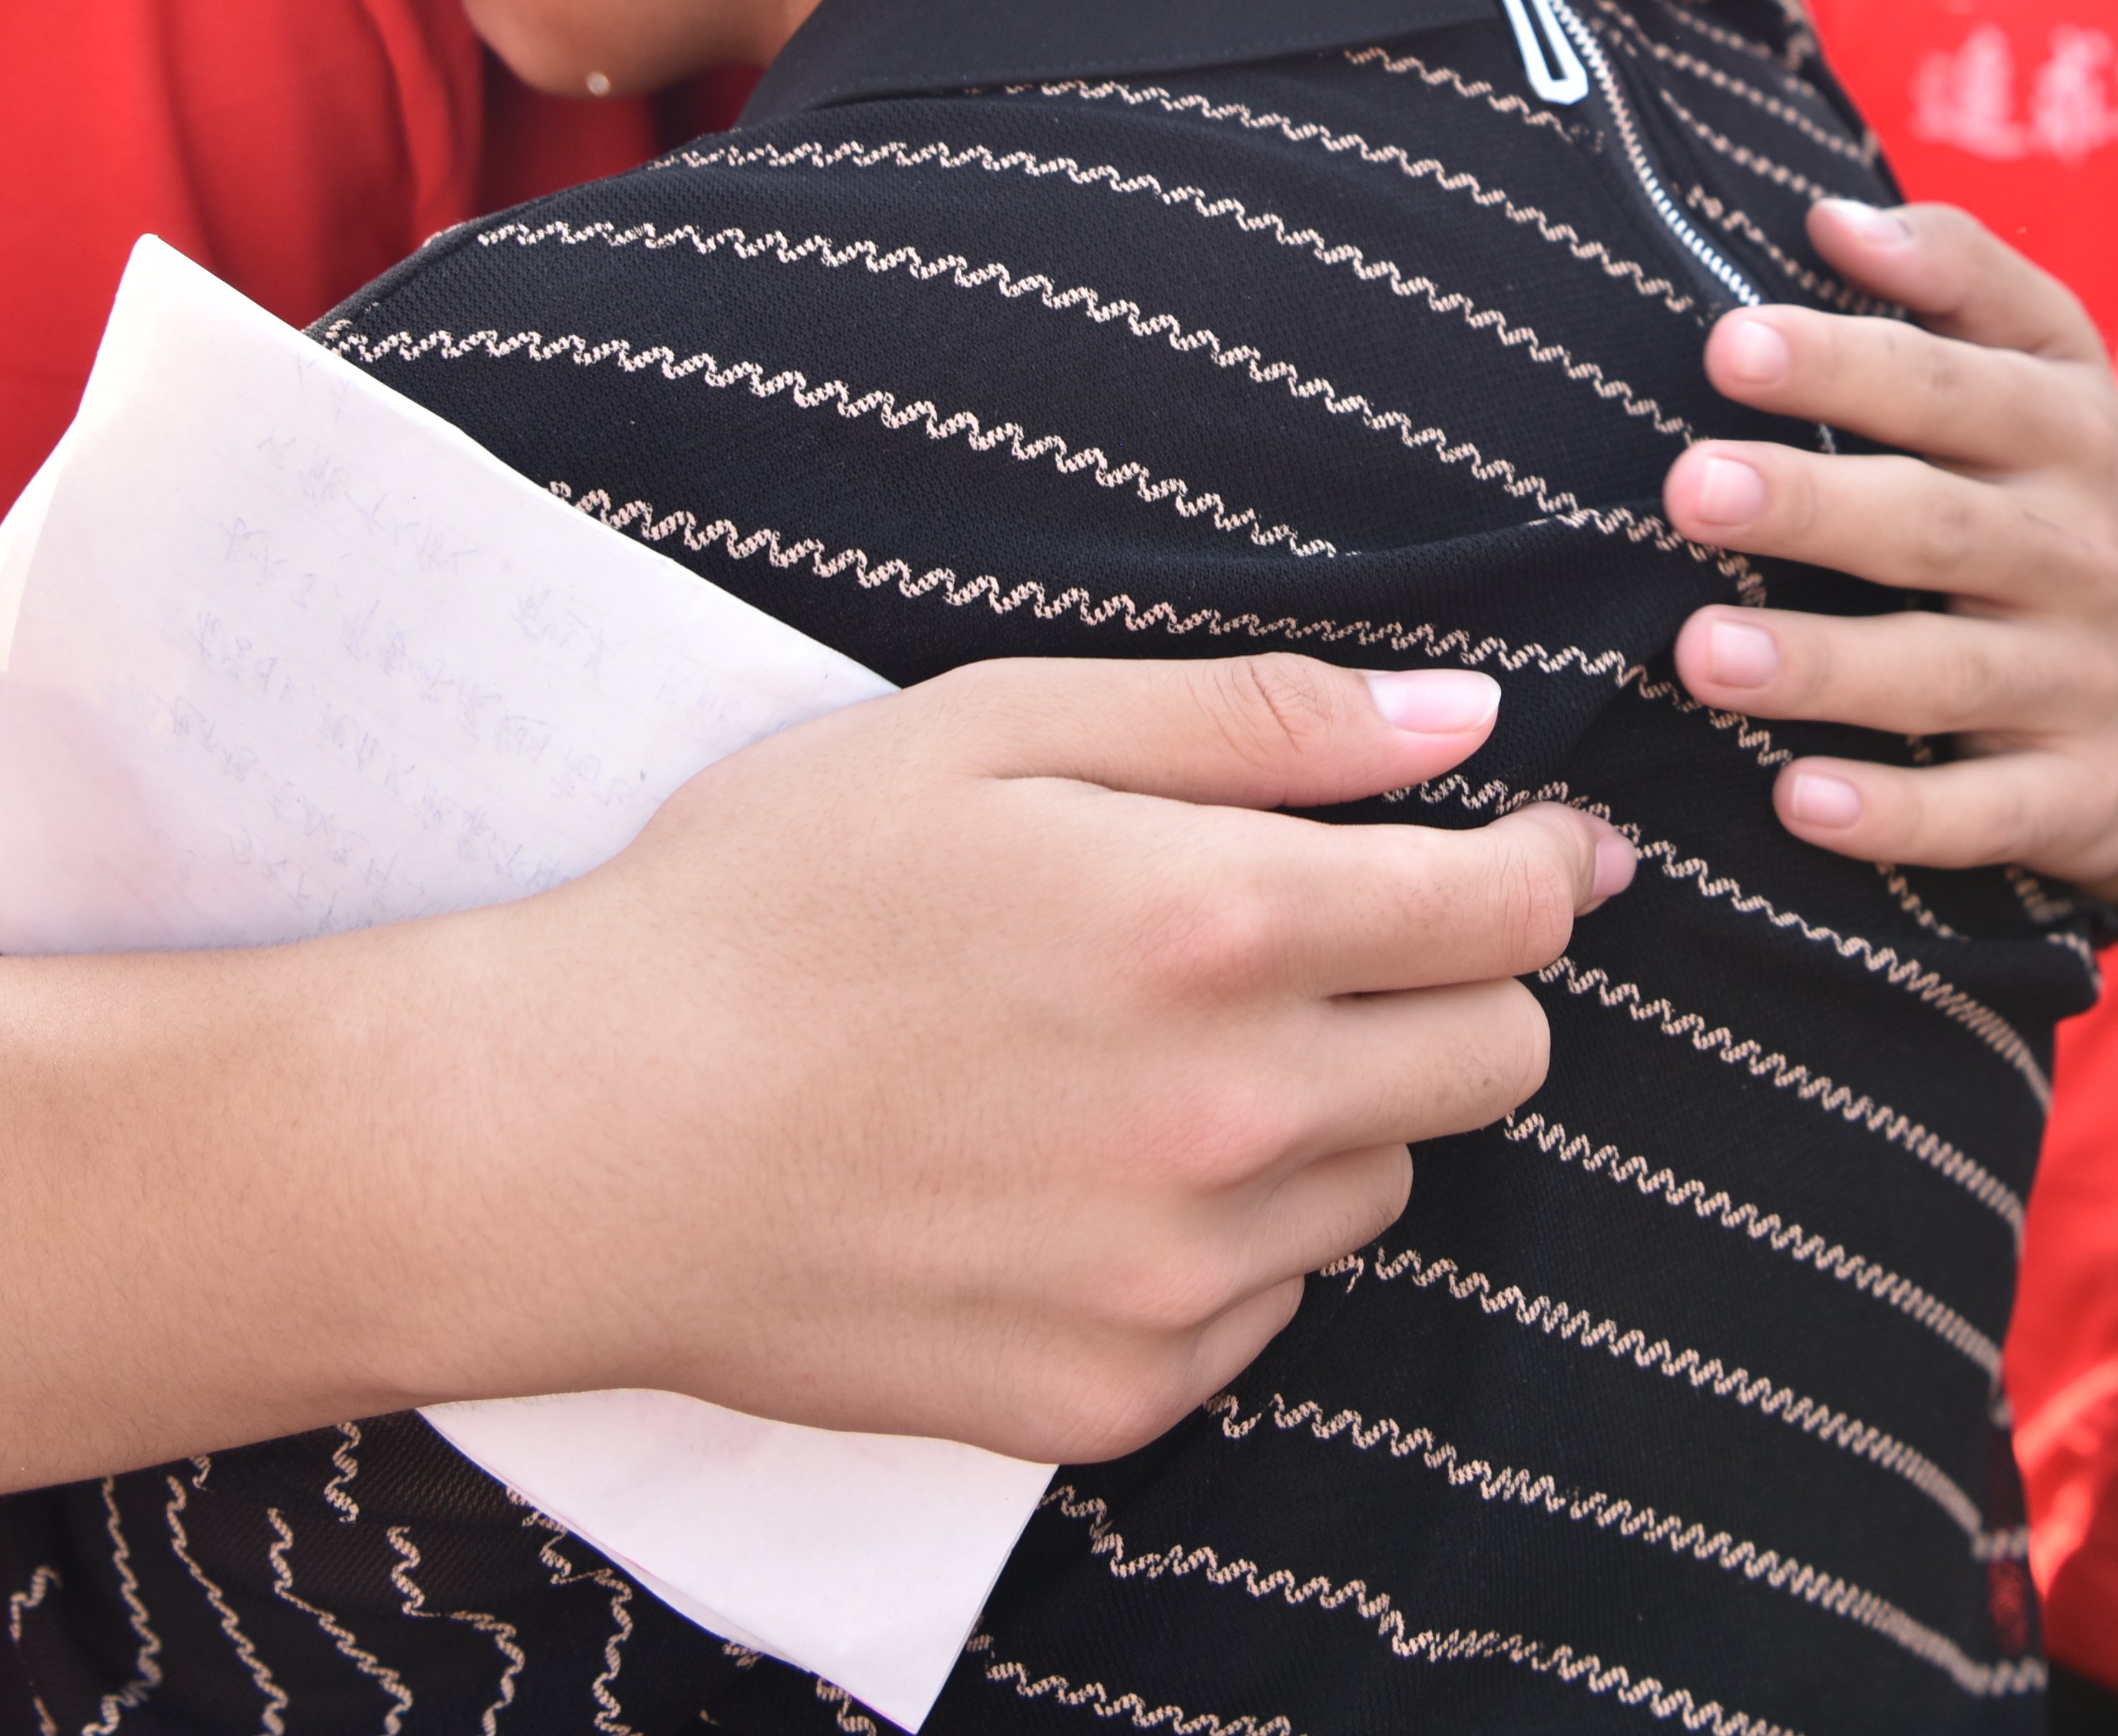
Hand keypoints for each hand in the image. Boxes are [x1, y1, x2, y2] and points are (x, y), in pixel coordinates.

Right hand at [480, 652, 1623, 1463]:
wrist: (574, 1140)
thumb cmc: (766, 904)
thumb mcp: (995, 731)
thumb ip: (1255, 720)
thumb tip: (1459, 727)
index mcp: (1216, 926)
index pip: (1512, 914)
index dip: (1544, 863)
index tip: (1526, 845)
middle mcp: (1230, 1118)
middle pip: (1499, 1063)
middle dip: (1459, 985)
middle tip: (1344, 938)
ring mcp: (1177, 1280)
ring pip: (1384, 1185)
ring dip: (1332, 1112)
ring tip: (1156, 1052)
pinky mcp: (1114, 1397)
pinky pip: (1265, 1307)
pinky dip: (1222, 1239)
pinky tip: (1083, 1170)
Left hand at [1661, 197, 2117, 895]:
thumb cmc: (2075, 511)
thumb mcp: (2056, 380)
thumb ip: (1959, 279)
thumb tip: (1829, 213)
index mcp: (2066, 432)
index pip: (1956, 383)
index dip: (1849, 359)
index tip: (1729, 340)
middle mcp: (2082, 553)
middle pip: (1942, 523)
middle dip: (1815, 504)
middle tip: (1691, 488)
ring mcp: (2085, 682)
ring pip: (1952, 671)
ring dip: (1826, 665)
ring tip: (1701, 653)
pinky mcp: (2082, 799)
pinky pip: (1986, 812)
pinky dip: (1896, 814)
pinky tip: (1800, 802)